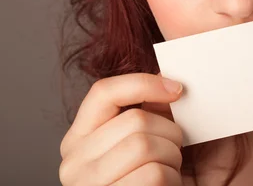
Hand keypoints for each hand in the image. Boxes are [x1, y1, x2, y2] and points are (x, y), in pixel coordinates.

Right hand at [59, 73, 183, 184]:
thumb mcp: (152, 138)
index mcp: (80, 139)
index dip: (144, 83)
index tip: (178, 89)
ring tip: (169, 173)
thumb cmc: (164, 181)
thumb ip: (149, 108)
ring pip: (144, 145)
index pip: (104, 92)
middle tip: (175, 151)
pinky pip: (154, 175)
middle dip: (171, 133)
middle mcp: (74, 164)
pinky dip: (173, 180)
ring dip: (173, 158)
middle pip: (135, 120)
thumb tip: (165, 77)